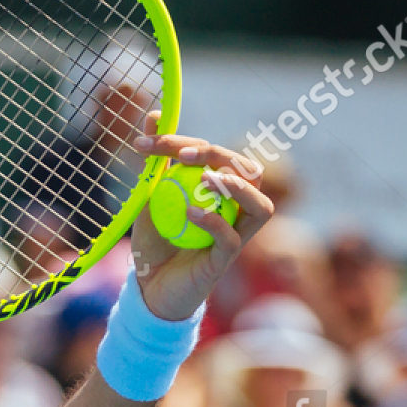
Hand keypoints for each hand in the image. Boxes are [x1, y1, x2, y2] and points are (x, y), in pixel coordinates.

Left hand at [129, 112, 274, 321]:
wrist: (148, 291)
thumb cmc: (153, 244)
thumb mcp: (148, 199)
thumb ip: (156, 163)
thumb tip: (154, 114)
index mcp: (221, 192)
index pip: (216, 156)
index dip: (184, 142)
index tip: (146, 143)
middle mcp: (236, 212)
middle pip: (249, 172)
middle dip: (220, 155)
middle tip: (184, 155)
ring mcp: (235, 238)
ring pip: (261, 207)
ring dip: (236, 188)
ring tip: (204, 179)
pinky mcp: (224, 263)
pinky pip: (231, 239)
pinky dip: (213, 221)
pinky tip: (189, 212)